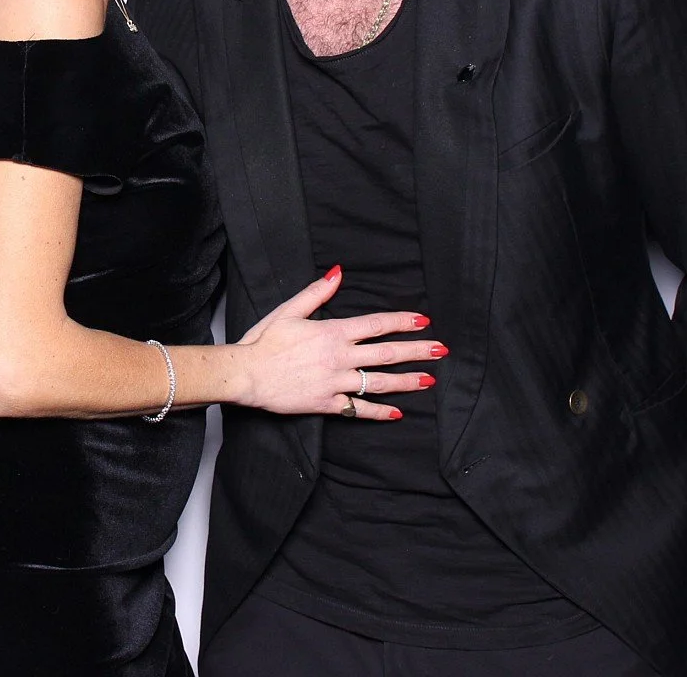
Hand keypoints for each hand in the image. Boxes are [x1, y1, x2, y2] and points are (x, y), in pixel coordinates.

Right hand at [235, 266, 445, 419]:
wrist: (245, 375)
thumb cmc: (263, 341)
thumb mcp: (289, 310)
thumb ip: (317, 293)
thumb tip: (339, 273)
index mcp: (332, 332)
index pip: (376, 325)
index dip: (401, 322)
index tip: (423, 320)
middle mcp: (339, 357)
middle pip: (386, 353)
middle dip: (416, 351)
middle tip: (440, 350)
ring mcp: (335, 382)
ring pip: (378, 382)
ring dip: (406, 381)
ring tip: (428, 380)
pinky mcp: (327, 404)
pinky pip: (358, 409)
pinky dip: (378, 411)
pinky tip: (397, 413)